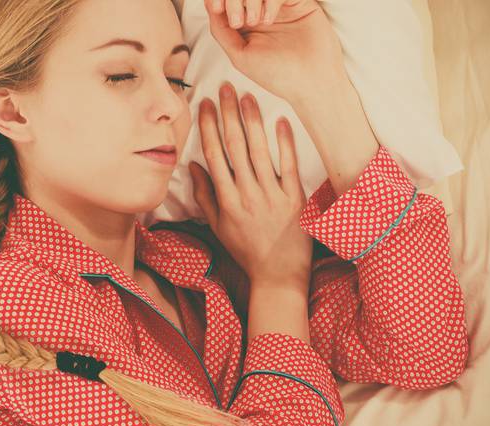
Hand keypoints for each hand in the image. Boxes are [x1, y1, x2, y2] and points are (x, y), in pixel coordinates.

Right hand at [188, 82, 312, 287]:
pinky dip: (284, 143)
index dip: (209, 127)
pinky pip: (288, 166)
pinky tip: (280, 121)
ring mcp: (272, 195)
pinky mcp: (294, 198)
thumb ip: (205, 196)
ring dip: (252, 121)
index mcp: (227, 200)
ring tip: (247, 97)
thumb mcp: (219, 226)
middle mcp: (247, 194)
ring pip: (259, 151)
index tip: (205, 105)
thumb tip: (194, 167)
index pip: (215, 155)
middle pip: (235, 146)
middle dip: (228, 114)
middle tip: (224, 89)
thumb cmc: (246, 249)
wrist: (278, 273)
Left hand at [203, 0, 347, 104]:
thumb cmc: (276, 74)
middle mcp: (259, 12)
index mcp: (243, 25)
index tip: (217, 7)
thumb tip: (210, 6)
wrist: (311, 80)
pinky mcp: (298, 1)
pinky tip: (270, 19)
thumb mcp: (240, 56)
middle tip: (239, 20)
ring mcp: (277, 6)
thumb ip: (221, 31)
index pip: (226, 1)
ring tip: (257, 22)